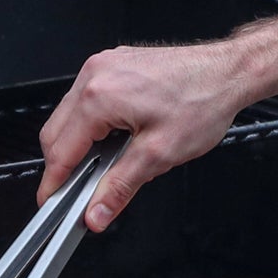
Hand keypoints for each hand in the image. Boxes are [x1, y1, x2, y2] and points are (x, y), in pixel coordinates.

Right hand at [38, 38, 260, 232]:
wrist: (228, 71)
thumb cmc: (203, 101)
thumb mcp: (159, 155)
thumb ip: (120, 187)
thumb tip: (96, 212)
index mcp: (99, 96)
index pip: (59, 150)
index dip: (53, 183)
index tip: (49, 203)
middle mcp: (95, 75)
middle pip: (56, 131)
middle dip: (63, 165)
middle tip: (79, 193)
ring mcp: (103, 66)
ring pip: (69, 115)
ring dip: (78, 144)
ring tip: (106, 164)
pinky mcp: (113, 64)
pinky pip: (86, 99)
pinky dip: (91, 124)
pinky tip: (114, 139)